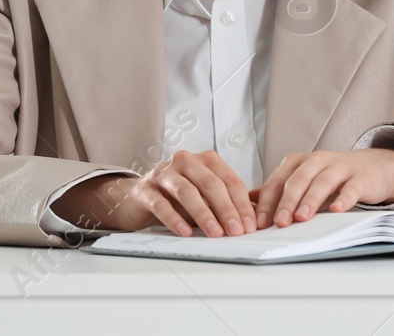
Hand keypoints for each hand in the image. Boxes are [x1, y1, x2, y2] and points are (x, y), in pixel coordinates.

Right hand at [51, 150, 257, 237]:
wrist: (138, 197)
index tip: (250, 226)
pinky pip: (162, 204)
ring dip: (204, 214)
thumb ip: (228, 203)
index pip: (229, 180)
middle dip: (227, 209)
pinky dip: (175, 219)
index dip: (241, 203)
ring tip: (215, 234)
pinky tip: (185, 233)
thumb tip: (255, 219)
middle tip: (236, 231)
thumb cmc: (178, 197)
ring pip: (187, 191)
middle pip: (210, 183)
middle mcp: (184, 160)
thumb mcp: (205, 197)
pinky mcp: (146, 189)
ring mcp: (163, 173)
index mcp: (204, 159)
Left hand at [250, 148, 393, 228]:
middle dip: (286, 202)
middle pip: (297, 180)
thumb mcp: (304, 180)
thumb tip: (249, 204)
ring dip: (310, 200)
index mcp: (298, 162)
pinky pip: (351, 188)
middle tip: (278, 222)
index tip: (258, 223)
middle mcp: (317, 161)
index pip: (277, 181)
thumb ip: (279, 191)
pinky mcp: (361, 177)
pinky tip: (336, 210)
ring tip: (302, 218)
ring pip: (321, 182)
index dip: (267, 202)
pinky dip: (343, 198)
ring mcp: (340, 167)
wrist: (375, 167)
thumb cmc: (335, 177)